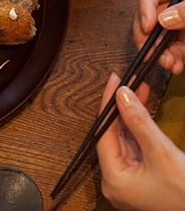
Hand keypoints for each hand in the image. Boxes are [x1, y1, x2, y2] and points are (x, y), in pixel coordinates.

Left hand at [96, 73, 184, 210]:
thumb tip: (123, 95)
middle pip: (112, 135)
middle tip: (126, 83)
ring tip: (137, 90)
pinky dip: (138, 128)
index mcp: (113, 180)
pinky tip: (141, 109)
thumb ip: (139, 121)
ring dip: (131, 115)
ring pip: (124, 138)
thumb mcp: (161, 151)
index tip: (113, 83)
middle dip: (121, 107)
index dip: (108, 105)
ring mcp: (128, 179)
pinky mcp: (141, 176)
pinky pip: (135, 146)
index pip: (103, 133)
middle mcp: (116, 180)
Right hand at [133, 0, 184, 73]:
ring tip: (167, 63)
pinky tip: (175, 65)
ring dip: (159, 53)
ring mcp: (182, 22)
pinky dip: (172, 58)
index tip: (148, 27)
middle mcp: (178, 4)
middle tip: (150, 50)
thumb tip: (164, 19)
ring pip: (159, 36)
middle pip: (150, 16)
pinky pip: (173, 48)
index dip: (145, 8)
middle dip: (148, 37)